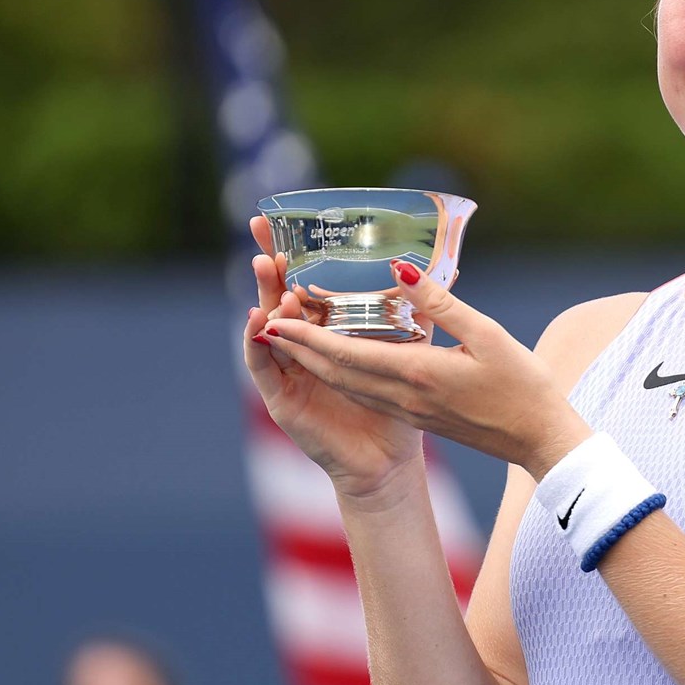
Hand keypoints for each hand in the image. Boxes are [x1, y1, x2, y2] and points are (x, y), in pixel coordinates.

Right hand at [243, 216, 424, 500]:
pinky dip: (257, 342)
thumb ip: (417, 311)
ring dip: (265, 295)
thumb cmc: (400, 408)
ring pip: (270, 326)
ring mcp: (289, 372)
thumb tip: (428, 271)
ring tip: (266, 266)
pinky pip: (263, 366)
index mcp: (332, 333)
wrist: (388, 463)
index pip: (307, 284)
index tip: (286, 220)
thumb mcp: (413, 350)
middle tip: (259, 229)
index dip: (295, 255)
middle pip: (280, 296)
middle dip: (269, 263)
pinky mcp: (281, 399)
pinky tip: (258, 320)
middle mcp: (305, 349)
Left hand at [248, 233, 591, 478]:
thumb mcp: (487, 334)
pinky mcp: (419, 417)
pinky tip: (337, 361)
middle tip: (267, 321)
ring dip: (315, 363)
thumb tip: (400, 269)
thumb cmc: (523, 386)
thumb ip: (439, 303)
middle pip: (336, 371)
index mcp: (416, 375)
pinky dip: (342, 374)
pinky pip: (368, 392)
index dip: (306, 338)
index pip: (347, 354)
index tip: (274, 318)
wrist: (539, 440)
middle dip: (298, 348)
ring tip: (290, 337)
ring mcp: (409, 410)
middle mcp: (403, 396)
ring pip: (348, 384)